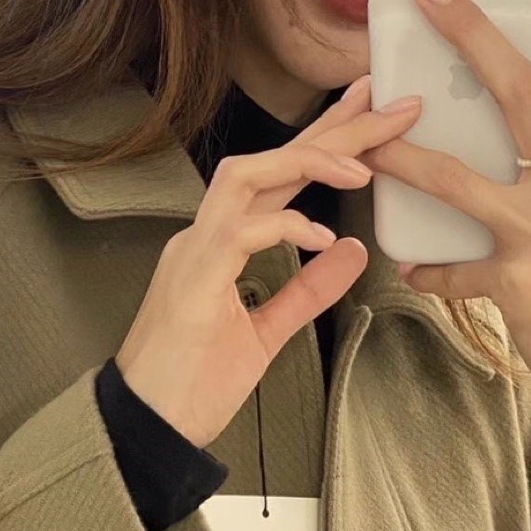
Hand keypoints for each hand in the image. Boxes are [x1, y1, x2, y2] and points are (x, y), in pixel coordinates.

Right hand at [116, 81, 419, 446]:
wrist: (147, 431)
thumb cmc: (192, 386)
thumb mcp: (266, 334)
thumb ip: (307, 291)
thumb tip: (352, 252)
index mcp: (219, 245)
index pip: (277, 179)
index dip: (324, 141)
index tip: (371, 113)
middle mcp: (204, 236)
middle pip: (268, 162)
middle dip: (330, 130)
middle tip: (384, 99)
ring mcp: (193, 254)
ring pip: (245, 177)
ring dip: (305, 163)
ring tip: (361, 167)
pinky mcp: (192, 283)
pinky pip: (240, 232)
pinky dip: (284, 226)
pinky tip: (321, 235)